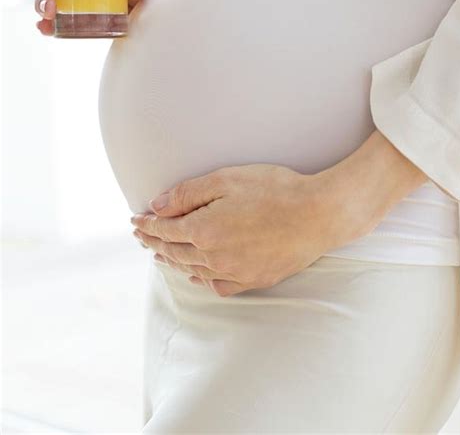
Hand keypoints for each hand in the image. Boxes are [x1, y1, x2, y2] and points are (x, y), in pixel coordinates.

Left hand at [131, 131, 427, 296]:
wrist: (319, 214)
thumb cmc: (274, 189)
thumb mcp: (226, 179)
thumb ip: (188, 193)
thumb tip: (156, 206)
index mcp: (203, 230)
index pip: (164, 230)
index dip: (147, 225)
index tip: (135, 220)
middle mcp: (214, 256)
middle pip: (174, 251)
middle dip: (154, 242)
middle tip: (141, 236)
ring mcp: (235, 271)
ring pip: (193, 269)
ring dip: (173, 261)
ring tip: (161, 254)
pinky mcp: (255, 279)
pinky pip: (218, 285)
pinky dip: (202, 279)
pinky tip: (198, 275)